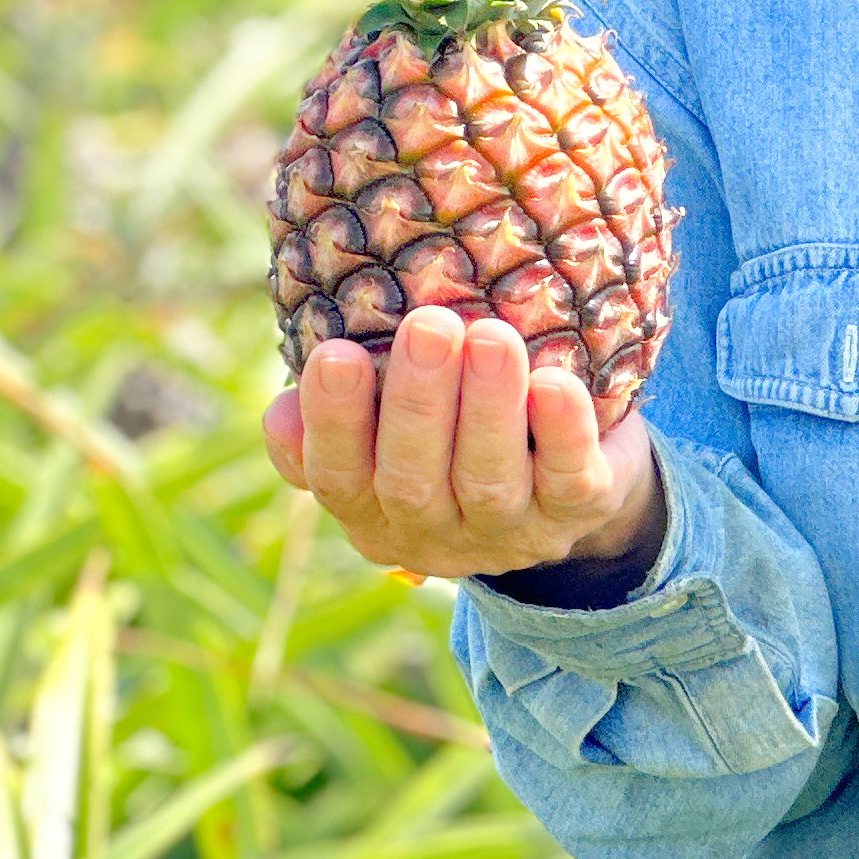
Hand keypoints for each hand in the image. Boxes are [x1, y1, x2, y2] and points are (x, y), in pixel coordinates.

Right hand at [260, 306, 664, 584]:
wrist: (573, 476)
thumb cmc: (455, 424)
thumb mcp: (387, 428)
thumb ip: (335, 416)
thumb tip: (279, 411)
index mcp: (372, 512)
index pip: (337, 479)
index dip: (332, 424)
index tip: (334, 353)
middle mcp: (435, 534)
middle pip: (412, 482)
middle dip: (417, 403)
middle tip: (429, 324)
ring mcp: (509, 531)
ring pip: (488, 480)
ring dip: (487, 407)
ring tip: (490, 336)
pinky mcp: (579, 511)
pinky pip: (570, 480)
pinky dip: (562, 431)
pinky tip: (556, 383)